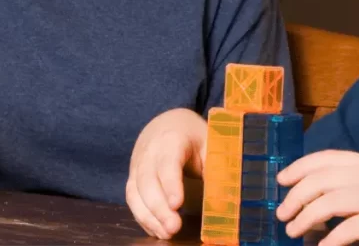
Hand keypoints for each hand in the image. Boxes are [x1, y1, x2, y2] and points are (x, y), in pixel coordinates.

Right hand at [126, 108, 207, 239]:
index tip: (177, 204)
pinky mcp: (133, 179)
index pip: (168, 162)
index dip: (171, 184)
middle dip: (158, 208)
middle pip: (148, 180)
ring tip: (166, 234)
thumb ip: (216, 167)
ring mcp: (138, 165)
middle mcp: (149, 152)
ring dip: (149, 216)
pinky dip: (143, 217)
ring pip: (136, 192)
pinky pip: (133, 199)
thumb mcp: (209, 143)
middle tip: (173, 228)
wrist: (167, 124)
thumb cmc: (193, 136)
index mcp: (171, 139)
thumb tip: (225, 199)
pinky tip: (157, 230)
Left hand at [276, 150, 358, 245]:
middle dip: (296, 195)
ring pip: (329, 201)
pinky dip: (331, 240)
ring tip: (294, 232)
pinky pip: (351, 229)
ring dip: (305, 217)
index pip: (327, 158)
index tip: (282, 178)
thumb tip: (328, 198)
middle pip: (321, 179)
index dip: (300, 166)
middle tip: (282, 214)